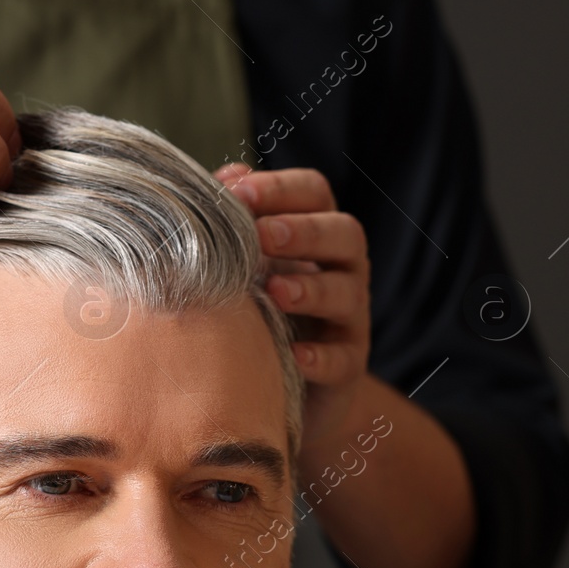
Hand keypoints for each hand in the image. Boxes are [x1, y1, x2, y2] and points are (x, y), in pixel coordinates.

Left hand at [213, 163, 370, 455]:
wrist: (293, 387)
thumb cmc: (261, 311)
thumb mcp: (246, 264)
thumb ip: (236, 225)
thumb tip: (219, 180)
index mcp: (316, 235)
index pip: (314, 194)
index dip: (281, 189)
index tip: (238, 193)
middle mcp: (342, 269)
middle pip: (344, 235)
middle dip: (304, 232)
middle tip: (262, 235)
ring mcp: (349, 318)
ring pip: (347, 294)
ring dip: (312, 289)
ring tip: (275, 290)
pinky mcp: (348, 366)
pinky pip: (342, 359)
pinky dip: (319, 356)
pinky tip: (293, 354)